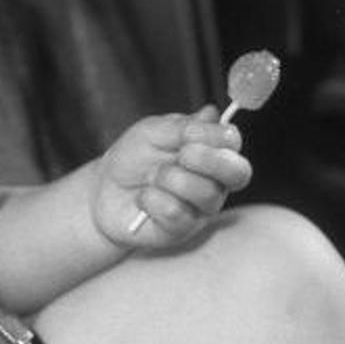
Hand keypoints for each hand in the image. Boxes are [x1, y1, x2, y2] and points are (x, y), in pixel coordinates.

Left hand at [94, 108, 251, 248]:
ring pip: (206, 193)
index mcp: (212, 151)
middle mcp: (215, 181)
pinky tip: (143, 198)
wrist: (106, 190)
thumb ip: (181, 126)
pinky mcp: (182, 229)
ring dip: (172, 179)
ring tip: (152, 177)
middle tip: (182, 155)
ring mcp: (202, 208)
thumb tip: (212, 114)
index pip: (232, 143)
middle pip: (239, 172)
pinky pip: (177, 213)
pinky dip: (153, 200)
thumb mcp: (152, 132)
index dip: (216, 137)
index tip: (188, 134)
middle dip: (211, 160)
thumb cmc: (134, 157)